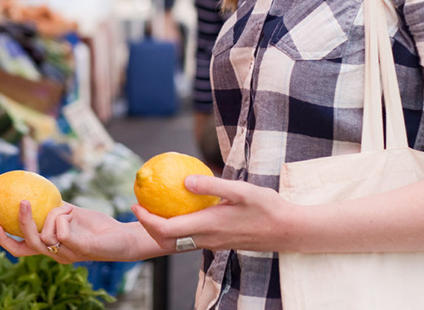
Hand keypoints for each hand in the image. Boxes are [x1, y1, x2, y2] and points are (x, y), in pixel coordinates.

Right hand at [0, 201, 140, 262]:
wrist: (121, 236)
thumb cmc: (94, 226)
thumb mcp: (69, 214)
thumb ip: (53, 209)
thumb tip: (35, 191)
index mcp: (49, 247)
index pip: (20, 249)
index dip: (4, 239)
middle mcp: (55, 254)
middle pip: (28, 245)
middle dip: (21, 224)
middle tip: (21, 202)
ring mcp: (67, 255)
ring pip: (46, 235)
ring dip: (54, 215)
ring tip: (65, 207)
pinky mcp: (81, 250)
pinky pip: (63, 234)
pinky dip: (63, 219)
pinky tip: (72, 212)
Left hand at [132, 174, 300, 252]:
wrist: (288, 231)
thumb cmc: (267, 207)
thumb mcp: (241, 190)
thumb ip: (212, 185)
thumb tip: (185, 180)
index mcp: (208, 226)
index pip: (167, 230)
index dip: (146, 220)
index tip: (135, 204)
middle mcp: (207, 239)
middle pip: (166, 241)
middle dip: (147, 227)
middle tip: (138, 206)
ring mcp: (213, 243)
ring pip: (178, 243)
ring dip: (161, 229)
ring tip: (154, 207)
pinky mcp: (220, 242)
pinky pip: (190, 239)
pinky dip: (177, 228)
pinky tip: (180, 210)